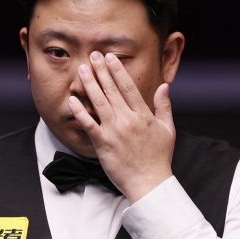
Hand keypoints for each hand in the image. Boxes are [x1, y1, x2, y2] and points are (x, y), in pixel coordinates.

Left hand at [68, 51, 174, 202]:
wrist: (149, 183)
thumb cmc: (159, 158)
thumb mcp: (168, 129)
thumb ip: (164, 106)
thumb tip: (164, 86)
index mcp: (143, 115)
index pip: (128, 87)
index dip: (117, 70)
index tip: (110, 58)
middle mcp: (128, 120)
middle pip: (111, 90)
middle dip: (101, 71)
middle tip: (92, 55)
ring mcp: (114, 132)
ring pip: (99, 102)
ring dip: (89, 84)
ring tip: (82, 70)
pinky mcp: (103, 144)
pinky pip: (88, 124)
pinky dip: (80, 111)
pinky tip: (72, 99)